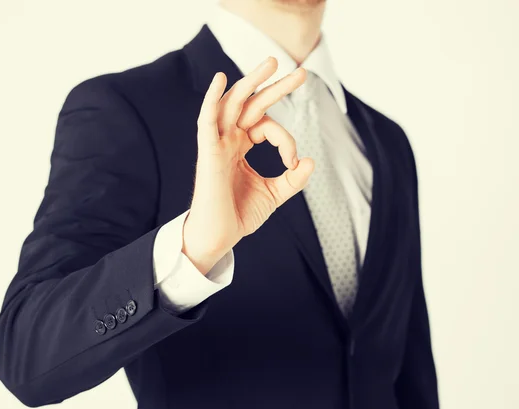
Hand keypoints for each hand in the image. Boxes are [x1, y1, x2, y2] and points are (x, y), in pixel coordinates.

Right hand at [182, 57, 313, 273]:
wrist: (220, 237)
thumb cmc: (240, 215)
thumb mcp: (274, 194)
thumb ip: (293, 179)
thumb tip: (311, 161)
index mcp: (241, 147)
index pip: (267, 127)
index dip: (286, 140)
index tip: (293, 163)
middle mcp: (229, 140)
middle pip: (252, 104)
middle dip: (276, 87)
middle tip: (301, 73)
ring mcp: (217, 144)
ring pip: (233, 103)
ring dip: (252, 81)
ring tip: (272, 62)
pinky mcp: (208, 153)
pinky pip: (207, 121)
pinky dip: (212, 99)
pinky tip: (220, 79)